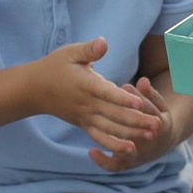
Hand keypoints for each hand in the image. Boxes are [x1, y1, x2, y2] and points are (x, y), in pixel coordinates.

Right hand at [30, 38, 160, 157]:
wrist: (34, 90)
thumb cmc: (55, 67)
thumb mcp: (70, 53)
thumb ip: (89, 50)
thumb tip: (104, 43)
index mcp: (85, 85)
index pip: (107, 93)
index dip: (124, 99)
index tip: (141, 103)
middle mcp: (86, 104)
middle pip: (114, 115)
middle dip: (137, 120)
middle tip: (158, 124)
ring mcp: (85, 117)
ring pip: (110, 128)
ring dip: (132, 134)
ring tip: (152, 136)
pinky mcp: (84, 124)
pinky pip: (100, 137)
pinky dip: (114, 144)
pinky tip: (130, 150)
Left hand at [90, 77, 185, 170]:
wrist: (161, 142)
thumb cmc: (155, 116)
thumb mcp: (158, 104)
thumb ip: (150, 93)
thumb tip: (143, 80)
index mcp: (162, 125)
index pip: (150, 111)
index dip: (138, 99)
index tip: (124, 87)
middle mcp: (151, 143)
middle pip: (138, 132)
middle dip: (125, 118)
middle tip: (108, 105)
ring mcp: (140, 155)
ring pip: (127, 150)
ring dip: (115, 142)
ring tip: (97, 130)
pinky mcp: (129, 164)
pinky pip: (116, 166)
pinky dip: (104, 161)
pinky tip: (91, 151)